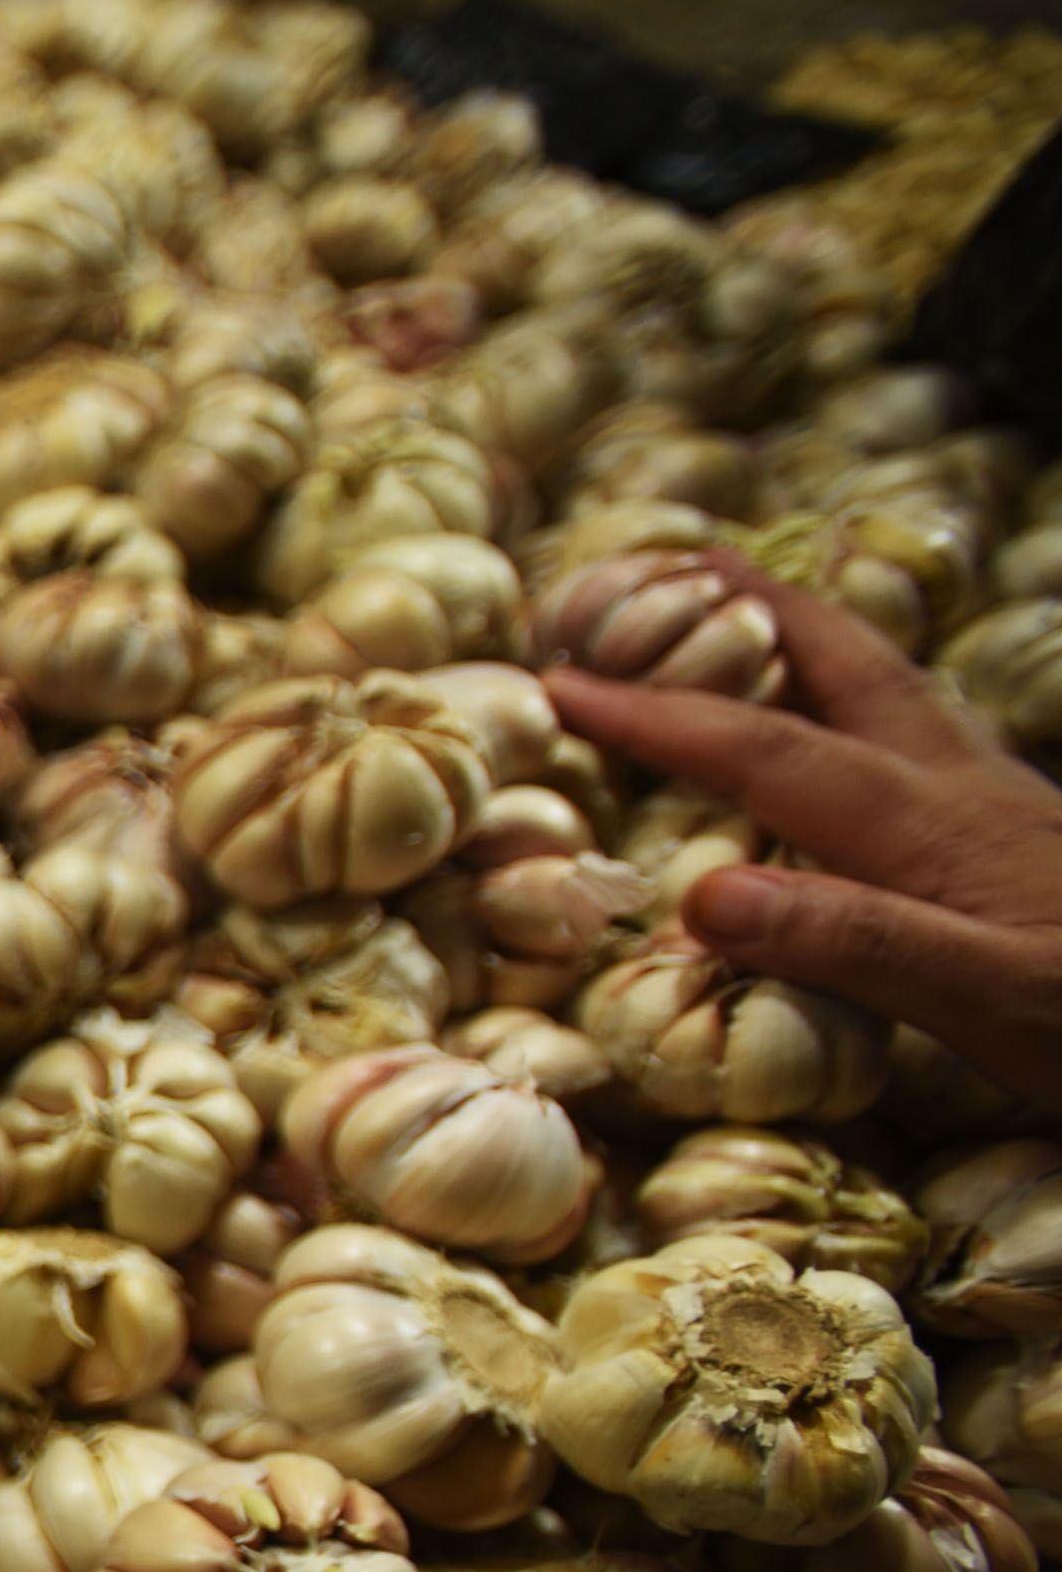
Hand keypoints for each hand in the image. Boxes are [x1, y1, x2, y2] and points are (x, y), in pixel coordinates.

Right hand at [549, 565, 1061, 1108]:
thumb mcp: (993, 1006)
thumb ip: (854, 944)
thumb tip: (700, 894)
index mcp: (933, 828)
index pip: (768, 752)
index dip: (657, 713)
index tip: (556, 682)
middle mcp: (963, 794)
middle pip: (843, 666)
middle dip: (746, 611)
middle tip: (664, 565)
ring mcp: (1002, 810)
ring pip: (888, 689)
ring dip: (805, 640)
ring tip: (743, 614)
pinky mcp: (1028, 841)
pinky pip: (916, 740)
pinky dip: (856, 706)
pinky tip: (854, 736)